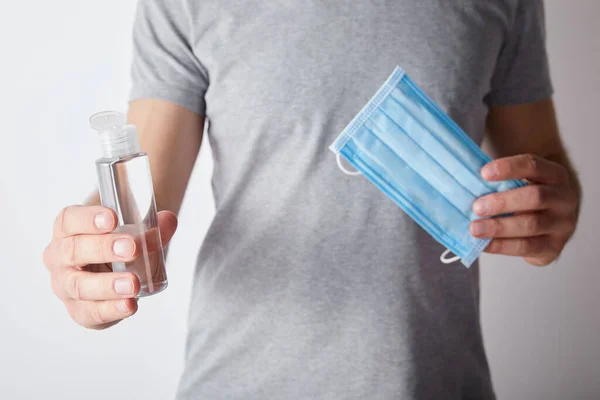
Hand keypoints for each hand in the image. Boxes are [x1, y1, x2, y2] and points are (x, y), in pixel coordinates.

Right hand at [43, 205, 177, 328]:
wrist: (116, 269)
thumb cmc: (118, 243)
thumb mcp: (134, 230)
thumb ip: (154, 226)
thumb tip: (168, 220)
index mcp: (67, 229)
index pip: (69, 220)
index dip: (89, 218)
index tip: (113, 218)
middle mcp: (59, 256)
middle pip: (73, 251)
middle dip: (103, 249)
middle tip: (131, 248)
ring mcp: (65, 285)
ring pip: (79, 285)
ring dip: (108, 284)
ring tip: (133, 283)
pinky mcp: (79, 310)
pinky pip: (90, 313)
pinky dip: (111, 310)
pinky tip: (129, 305)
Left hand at [470, 154, 578, 265]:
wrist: (548, 224)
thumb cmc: (524, 198)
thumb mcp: (519, 183)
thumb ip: (498, 183)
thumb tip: (463, 186)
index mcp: (554, 175)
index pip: (533, 165)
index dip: (508, 168)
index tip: (483, 173)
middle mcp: (564, 198)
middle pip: (535, 197)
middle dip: (502, 202)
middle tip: (477, 207)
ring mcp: (562, 224)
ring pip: (531, 224)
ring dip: (499, 227)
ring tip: (475, 229)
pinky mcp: (554, 247)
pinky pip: (527, 247)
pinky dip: (502, 245)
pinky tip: (485, 244)